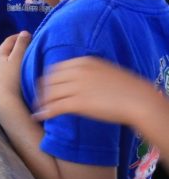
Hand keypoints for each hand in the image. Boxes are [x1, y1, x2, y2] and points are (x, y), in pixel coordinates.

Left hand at [0, 31, 30, 112]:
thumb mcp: (17, 59)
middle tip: (31, 47)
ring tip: (28, 59)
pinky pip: (7, 70)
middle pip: (7, 50)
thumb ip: (21, 45)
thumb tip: (24, 32)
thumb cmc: (11, 78)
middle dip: (18, 47)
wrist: (5, 102)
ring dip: (16, 57)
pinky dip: (14, 66)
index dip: (20, 36)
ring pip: (7, 61)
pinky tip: (21, 72)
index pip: (9, 41)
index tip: (31, 36)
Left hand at [35, 57, 160, 123]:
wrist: (139, 100)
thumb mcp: (103, 71)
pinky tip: (41, 117)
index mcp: (83, 61)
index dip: (48, 79)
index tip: (45, 87)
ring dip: (42, 102)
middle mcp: (76, 71)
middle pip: (49, 80)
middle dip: (42, 91)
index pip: (55, 68)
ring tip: (39, 109)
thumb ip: (88, 72)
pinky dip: (46, 111)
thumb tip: (76, 80)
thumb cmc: (127, 88)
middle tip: (39, 99)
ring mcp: (77, 86)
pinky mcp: (79, 102)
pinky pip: (56, 106)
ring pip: (50, 93)